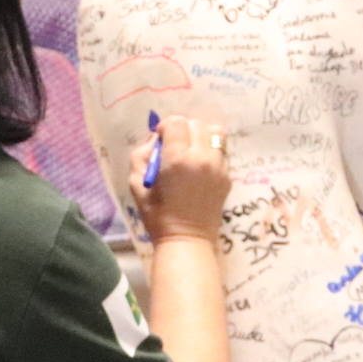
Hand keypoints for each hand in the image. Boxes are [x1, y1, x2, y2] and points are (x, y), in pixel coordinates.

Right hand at [128, 113, 229, 242]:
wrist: (186, 240)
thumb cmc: (157, 215)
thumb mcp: (135, 184)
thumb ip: (142, 155)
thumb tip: (155, 140)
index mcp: (177, 158)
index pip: (176, 122)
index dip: (165, 127)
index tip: (161, 141)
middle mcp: (201, 157)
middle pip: (195, 124)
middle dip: (182, 130)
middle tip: (174, 148)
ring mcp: (218, 167)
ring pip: (214, 133)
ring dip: (200, 137)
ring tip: (191, 153)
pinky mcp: (227, 176)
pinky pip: (220, 152)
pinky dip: (209, 153)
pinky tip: (199, 169)